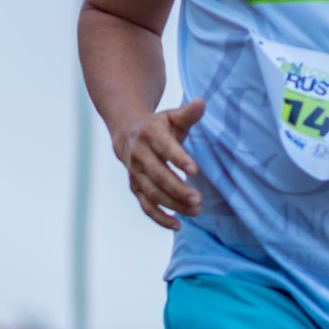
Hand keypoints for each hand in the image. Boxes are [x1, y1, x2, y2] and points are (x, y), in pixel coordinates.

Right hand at [114, 99, 205, 230]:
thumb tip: (201, 103)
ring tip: (196, 211)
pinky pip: (145, 206)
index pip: (165, 148)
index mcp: (150, 134)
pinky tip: (177, 225)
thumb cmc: (159, 125)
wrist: (127, 132)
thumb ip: (188, 113)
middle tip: (198, 200)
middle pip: (158, 175)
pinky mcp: (135, 187)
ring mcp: (135, 173)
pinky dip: (159, 217)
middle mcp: (139, 155)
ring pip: (152, 193)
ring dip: (173, 204)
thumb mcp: (172, 117)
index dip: (178, 159)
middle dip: (177, 189)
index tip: (195, 170)